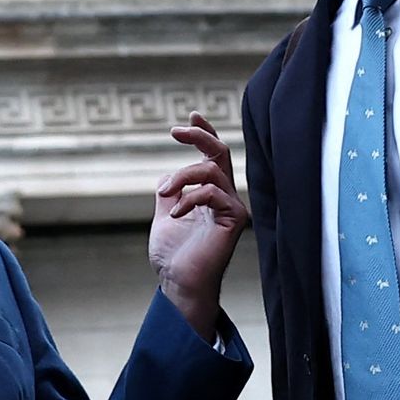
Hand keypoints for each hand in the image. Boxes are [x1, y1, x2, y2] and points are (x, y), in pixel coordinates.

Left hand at [149, 113, 249, 338]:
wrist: (179, 283)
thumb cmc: (173, 257)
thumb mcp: (164, 216)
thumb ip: (169, 193)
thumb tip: (166, 177)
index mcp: (209, 195)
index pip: (212, 157)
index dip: (204, 133)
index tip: (190, 116)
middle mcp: (224, 198)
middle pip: (220, 153)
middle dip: (199, 135)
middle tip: (175, 130)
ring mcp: (231, 207)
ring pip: (210, 170)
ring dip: (181, 176)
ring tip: (165, 193)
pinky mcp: (234, 219)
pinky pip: (212, 192)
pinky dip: (188, 198)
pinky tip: (175, 215)